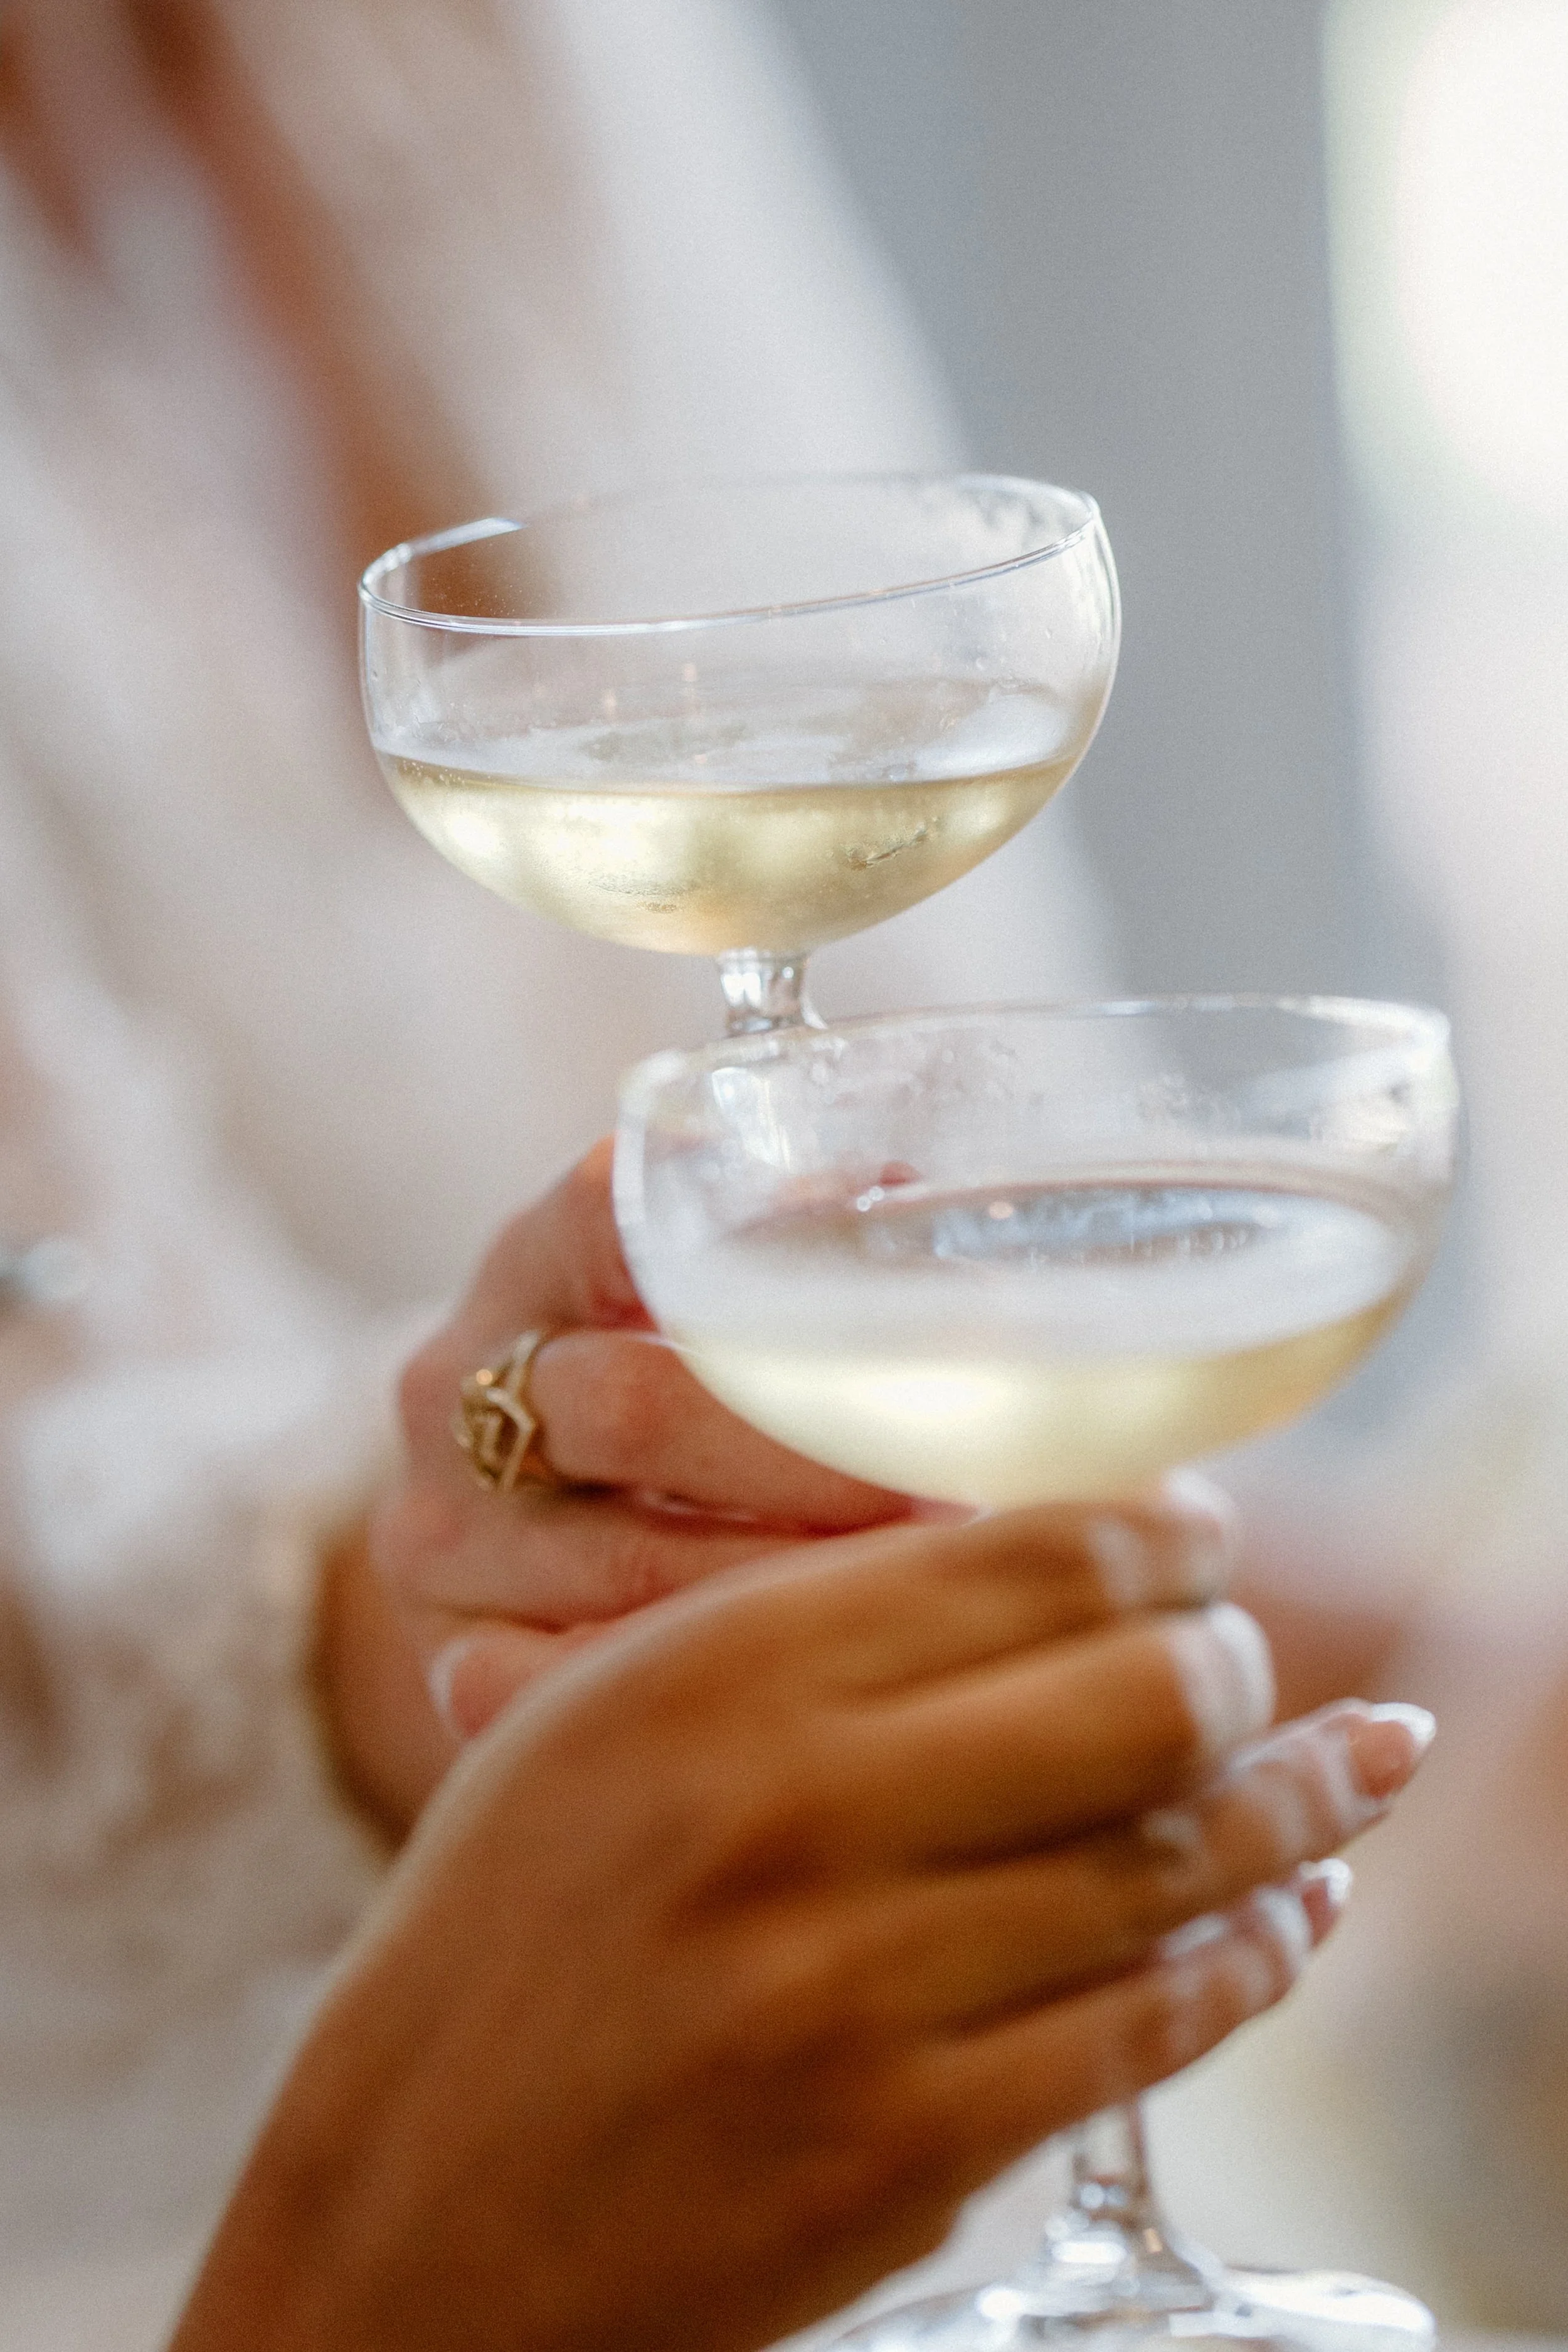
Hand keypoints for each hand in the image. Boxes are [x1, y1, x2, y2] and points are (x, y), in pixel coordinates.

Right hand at [179, 1506, 1431, 2351]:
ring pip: (1178, 1864)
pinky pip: (1150, 2031)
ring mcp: (859, 1997)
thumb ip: (811, 1627)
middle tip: (1242, 1658)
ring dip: (1294, 1812)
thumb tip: (1063, 1572)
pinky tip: (1289, 1921)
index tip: (1203, 1535)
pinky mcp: (905, 2153)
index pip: (1042, 1555)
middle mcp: (797, 1814)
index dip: (1171, 1534)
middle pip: (1152, 1693)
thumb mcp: (614, 1717)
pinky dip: (1251, 1963)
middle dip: (1239, 1663)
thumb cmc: (508, 1931)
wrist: (410, 2210)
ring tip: (1347, 1771)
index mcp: (717, 1671)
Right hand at [333, 1140, 915, 1826]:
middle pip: (636, 1406)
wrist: (490, 1536)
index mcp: (527, 1269)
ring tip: (930, 1590)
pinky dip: (691, 1694)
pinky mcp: (449, 1662)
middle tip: (952, 1484)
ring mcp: (444, 1539)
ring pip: (628, 1565)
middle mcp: (458, 1396)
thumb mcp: (669, 1302)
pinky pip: (565, 1695)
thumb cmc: (645, 1398)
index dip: (752, 1240)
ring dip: (790, 1582)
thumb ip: (779, 1260)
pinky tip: (802, 1698)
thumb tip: (935, 1208)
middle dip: (812, 1453)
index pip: (610, 1214)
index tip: (902, 1282)